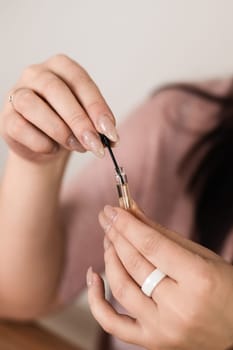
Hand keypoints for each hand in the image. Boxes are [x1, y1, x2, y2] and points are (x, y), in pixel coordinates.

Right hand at [0, 54, 117, 161]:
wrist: (43, 143)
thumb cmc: (67, 124)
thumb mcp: (86, 119)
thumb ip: (97, 124)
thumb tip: (111, 138)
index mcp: (61, 67)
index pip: (80, 81)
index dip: (96, 107)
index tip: (110, 132)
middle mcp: (36, 74)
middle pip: (56, 90)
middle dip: (79, 120)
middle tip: (95, 144)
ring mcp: (17, 94)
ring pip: (32, 106)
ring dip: (59, 131)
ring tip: (77, 147)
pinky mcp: (6, 117)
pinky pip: (20, 127)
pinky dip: (40, 142)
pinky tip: (53, 149)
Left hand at [87, 205, 232, 349]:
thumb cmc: (222, 285)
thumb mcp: (197, 253)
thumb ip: (160, 233)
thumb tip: (130, 210)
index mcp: (198, 280)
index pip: (151, 246)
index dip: (127, 225)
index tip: (112, 210)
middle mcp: (179, 308)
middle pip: (134, 264)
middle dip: (116, 235)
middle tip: (107, 218)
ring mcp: (164, 330)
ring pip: (121, 288)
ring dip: (109, 258)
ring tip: (109, 239)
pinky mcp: (153, 342)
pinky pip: (113, 324)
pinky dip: (97, 300)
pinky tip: (94, 276)